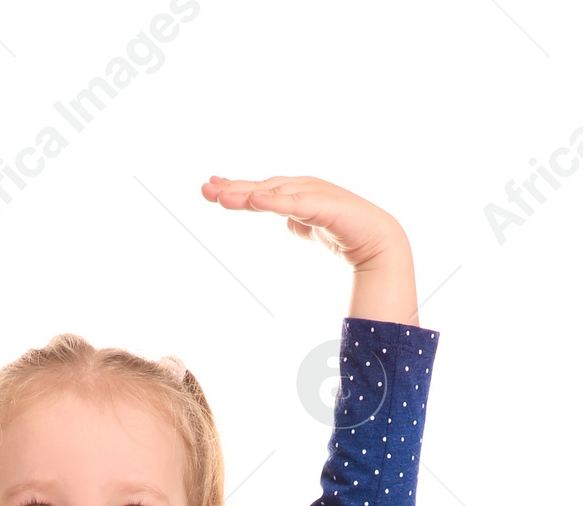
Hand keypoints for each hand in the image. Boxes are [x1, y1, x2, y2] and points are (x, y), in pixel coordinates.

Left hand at [200, 174, 418, 322]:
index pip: (259, 190)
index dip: (235, 188)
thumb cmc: (344, 234)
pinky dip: (274, 200)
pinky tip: (256, 199)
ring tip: (222, 197)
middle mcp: (301, 188)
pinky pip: (294, 203)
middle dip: (233, 188)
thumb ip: (293, 222)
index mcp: (295, 194)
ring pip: (274, 193)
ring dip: (247, 194)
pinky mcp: (323, 205)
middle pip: (261, 188)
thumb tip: (284, 222)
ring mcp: (312, 193)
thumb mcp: (309, 228)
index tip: (210, 188)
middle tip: (206, 189)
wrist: (377, 241)